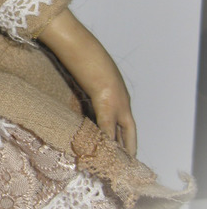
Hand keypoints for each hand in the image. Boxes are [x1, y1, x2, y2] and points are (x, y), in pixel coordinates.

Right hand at [39, 9, 136, 155]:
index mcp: (119, 92)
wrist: (79, 45)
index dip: (125, 135)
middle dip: (128, 147)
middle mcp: (121, 99)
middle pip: (129, 129)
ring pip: (120, 131)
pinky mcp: (105, 103)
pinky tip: (107, 152)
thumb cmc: (82, 56)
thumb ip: (90, 93)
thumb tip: (82, 105)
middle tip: (127, 163)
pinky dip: (108, 141)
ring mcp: (116, 101)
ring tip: (117, 163)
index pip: (125, 120)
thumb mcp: (90, 78)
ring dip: (118, 147)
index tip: (124, 149)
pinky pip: (108, 127)